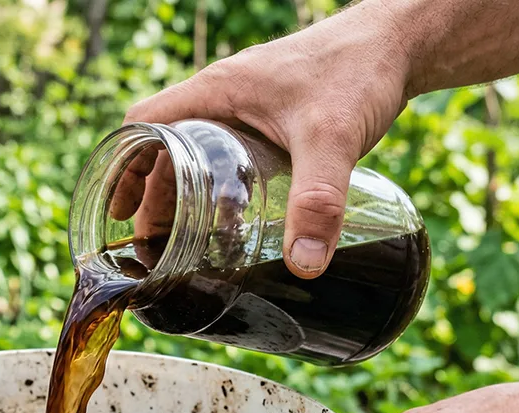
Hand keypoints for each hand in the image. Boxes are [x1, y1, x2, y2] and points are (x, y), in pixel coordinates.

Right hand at [122, 2, 410, 278]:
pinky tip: (233, 219)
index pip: (143, 124)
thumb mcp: (332, 139)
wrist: (401, 42)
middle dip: (151, 196)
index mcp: (214, 91)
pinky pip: (225, 152)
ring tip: (181, 241)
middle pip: (163, 147)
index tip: (117, 210)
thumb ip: (318, 202)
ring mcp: (247, 106)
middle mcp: (222, 96)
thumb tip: (303, 265)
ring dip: (183, 194)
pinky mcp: (271, 118)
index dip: (123, 167)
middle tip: (150, 244)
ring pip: (195, 152)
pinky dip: (216, 186)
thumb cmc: (359, 71)